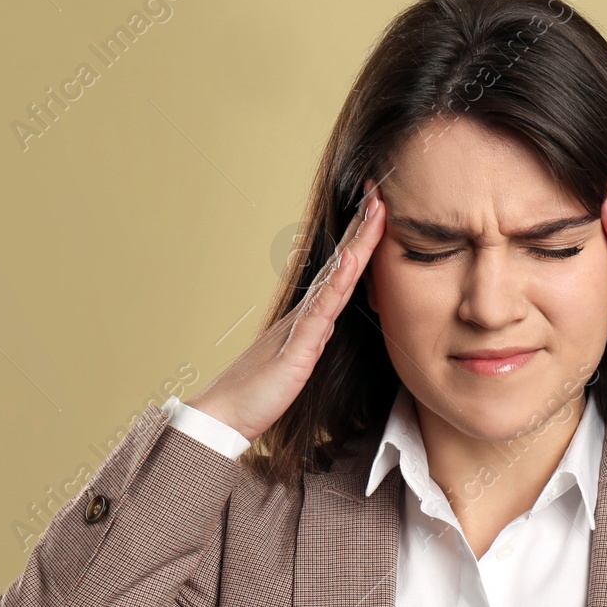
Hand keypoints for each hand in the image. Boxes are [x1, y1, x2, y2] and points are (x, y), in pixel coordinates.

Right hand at [184, 177, 386, 440]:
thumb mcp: (297, 361)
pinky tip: (353, 260)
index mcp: (308, 316)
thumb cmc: (258, 393)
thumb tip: (329, 323)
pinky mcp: (299, 345)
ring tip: (375, 211)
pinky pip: (324, 308)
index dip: (359, 242)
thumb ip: (313, 339)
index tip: (377, 212)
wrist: (226, 414)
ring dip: (357, 242)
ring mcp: (301, 324)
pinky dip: (340, 281)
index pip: (340, 272)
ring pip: (337, 276)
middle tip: (380, 192)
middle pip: (340, 262)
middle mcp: (305, 312)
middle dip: (362, 227)